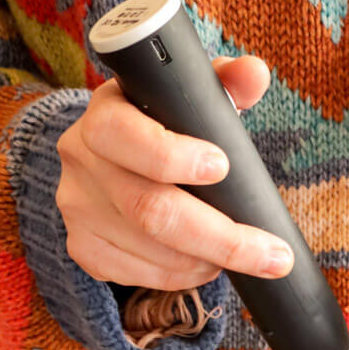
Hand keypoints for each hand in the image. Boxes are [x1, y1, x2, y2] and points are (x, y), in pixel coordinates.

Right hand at [56, 56, 294, 288]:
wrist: (110, 159)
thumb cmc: (163, 126)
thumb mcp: (187, 98)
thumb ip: (224, 84)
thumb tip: (254, 73)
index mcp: (105, 112)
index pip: (126, 135)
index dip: (173, 155)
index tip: (223, 166)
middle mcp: (82, 158)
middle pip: (149, 209)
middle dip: (220, 238)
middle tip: (270, 255)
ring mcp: (78, 207)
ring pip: (151, 249)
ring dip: (206, 260)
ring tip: (239, 257)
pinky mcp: (83, 247)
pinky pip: (138, 274)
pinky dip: (181, 276)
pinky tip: (204, 265)